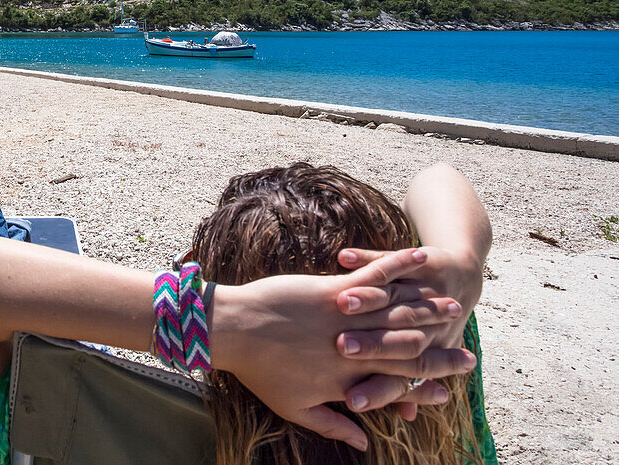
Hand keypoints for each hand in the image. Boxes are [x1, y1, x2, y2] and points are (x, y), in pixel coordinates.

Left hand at [211, 249, 475, 451]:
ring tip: (454, 307)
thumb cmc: (258, 370)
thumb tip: (361, 445)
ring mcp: (348, 320)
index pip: (394, 387)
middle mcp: (355, 352)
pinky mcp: (335, 291)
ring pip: (398, 315)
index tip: (447, 395)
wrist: (232, 331)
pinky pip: (376, 276)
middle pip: (407, 352)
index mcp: (347, 381)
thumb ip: (332, 424)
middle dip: (440, 356)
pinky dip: (400, 266)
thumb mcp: (294, 407)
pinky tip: (421, 257)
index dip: (422, 391)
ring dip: (429, 310)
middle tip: (469, 357)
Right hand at [335, 245, 483, 418]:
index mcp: (420, 351)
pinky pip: (387, 263)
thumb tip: (406, 416)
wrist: (461, 280)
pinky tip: (345, 258)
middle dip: (368, 345)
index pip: (398, 377)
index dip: (377, 389)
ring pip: (391, 298)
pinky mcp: (416, 265)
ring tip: (345, 302)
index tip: (353, 401)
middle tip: (343, 350)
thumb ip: (405, 386)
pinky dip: (366, 259)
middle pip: (392, 340)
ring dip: (368, 299)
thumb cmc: (433, 327)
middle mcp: (423, 325)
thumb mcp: (429, 356)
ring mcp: (419, 293)